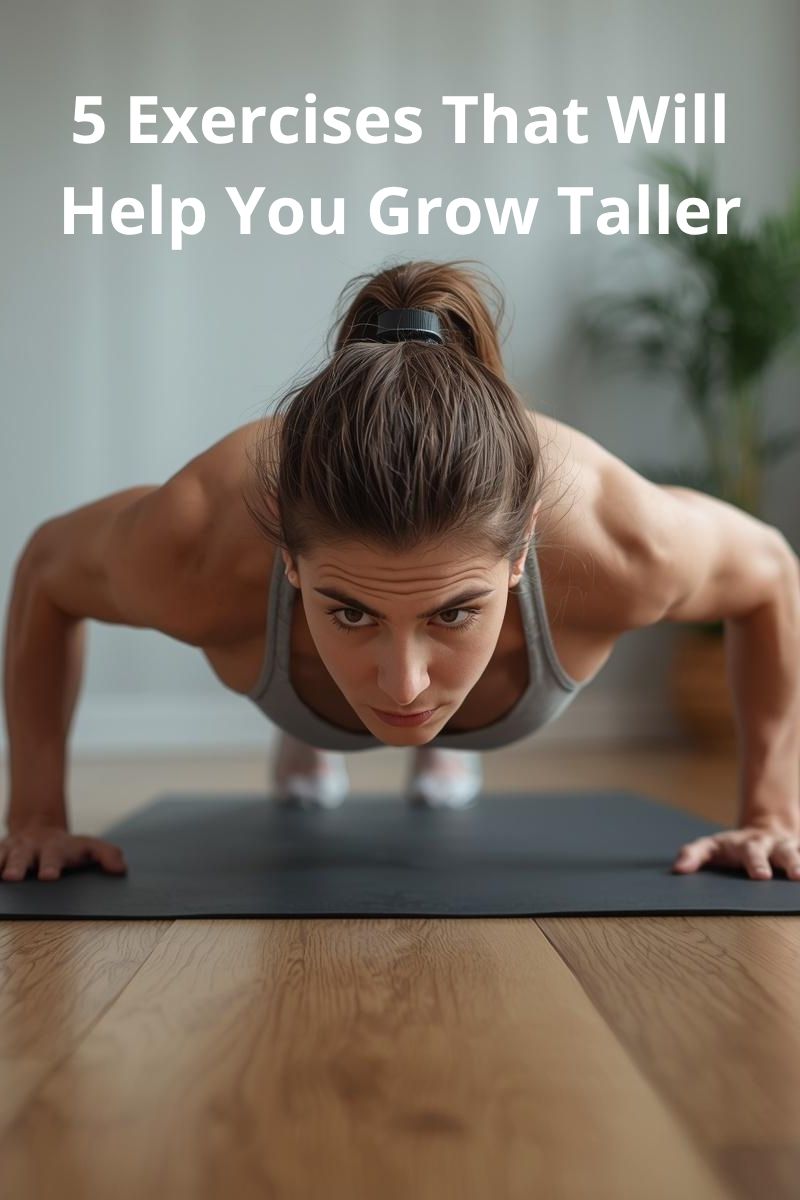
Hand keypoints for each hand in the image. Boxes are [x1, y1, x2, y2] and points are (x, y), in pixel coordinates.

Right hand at [0, 825, 127, 881]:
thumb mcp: (89, 846)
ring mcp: (10, 850)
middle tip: (13, 877)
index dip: (51, 866)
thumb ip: (107, 854)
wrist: (39, 829)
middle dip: (17, 866)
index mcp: (54, 848)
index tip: (48, 877)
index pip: (53, 857)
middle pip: (22, 857)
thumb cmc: (67, 847)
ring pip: (1, 856)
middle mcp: (29, 848)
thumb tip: (120, 869)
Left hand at [672, 824, 799, 880]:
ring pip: (796, 854)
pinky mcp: (799, 852)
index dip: (756, 863)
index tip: (761, 876)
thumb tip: (678, 869)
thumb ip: (693, 854)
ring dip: (799, 863)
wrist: (765, 831)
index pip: (749, 853)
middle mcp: (770, 845)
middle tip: (779, 877)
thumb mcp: (712, 847)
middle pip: (779, 852)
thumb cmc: (733, 847)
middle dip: (785, 862)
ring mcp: (788, 849)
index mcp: (747, 845)